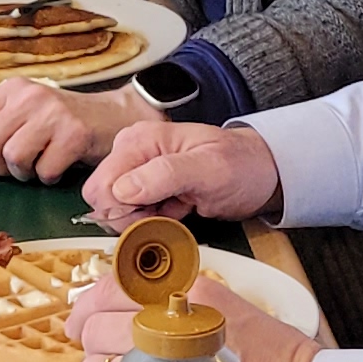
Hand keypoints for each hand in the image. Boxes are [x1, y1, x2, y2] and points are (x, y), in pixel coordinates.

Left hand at [0, 74, 140, 181]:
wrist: (115, 118)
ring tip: (38, 166)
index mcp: (10, 89)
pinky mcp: (75, 133)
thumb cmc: (65, 123)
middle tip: (13, 170)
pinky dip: (49, 177)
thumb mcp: (22, 123)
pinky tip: (59, 167)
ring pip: (12, 157)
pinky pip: (44, 169)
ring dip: (23, 173)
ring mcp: (53, 112)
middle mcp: (29, 95)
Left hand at [70, 270, 315, 361]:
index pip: (110, 287)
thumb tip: (135, 309)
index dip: (89, 307)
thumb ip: (186, 306)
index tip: (84, 321)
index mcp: (185, 297)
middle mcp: (165, 331)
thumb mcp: (234, 312)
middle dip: (93, 348)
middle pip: (95, 332)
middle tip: (106, 361)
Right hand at [84, 119, 280, 227]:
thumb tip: (121, 191)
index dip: (124, 210)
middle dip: (129, 217)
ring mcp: (136, 170)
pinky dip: (150, 220)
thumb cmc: (241, 166)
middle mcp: (130, 152)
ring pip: (113, 210)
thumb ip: (165, 175)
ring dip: (142, 220)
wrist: (260, 172)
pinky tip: (175, 211)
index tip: (157, 214)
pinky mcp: (144, 187)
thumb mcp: (210, 169)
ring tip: (175, 210)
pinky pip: (130, 214)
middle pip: (101, 199)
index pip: (103, 187)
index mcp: (139, 141)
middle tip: (166, 214)